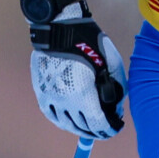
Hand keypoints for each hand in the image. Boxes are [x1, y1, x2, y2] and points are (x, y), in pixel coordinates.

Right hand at [22, 0, 126, 138]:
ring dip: (80, 128)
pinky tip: (71, 121)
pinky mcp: (41, 91)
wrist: (59, 27)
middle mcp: (64, 100)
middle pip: (83, 127)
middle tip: (106, 128)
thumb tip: (115, 110)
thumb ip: (117, 90)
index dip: (110, 130)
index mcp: (83, 94)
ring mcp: (50, 97)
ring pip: (66, 124)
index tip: (116, 127)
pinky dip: (63, 121)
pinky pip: (52, 115)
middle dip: (98, 130)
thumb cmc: (90, 42)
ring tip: (90, 127)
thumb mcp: (112, 64)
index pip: (98, 124)